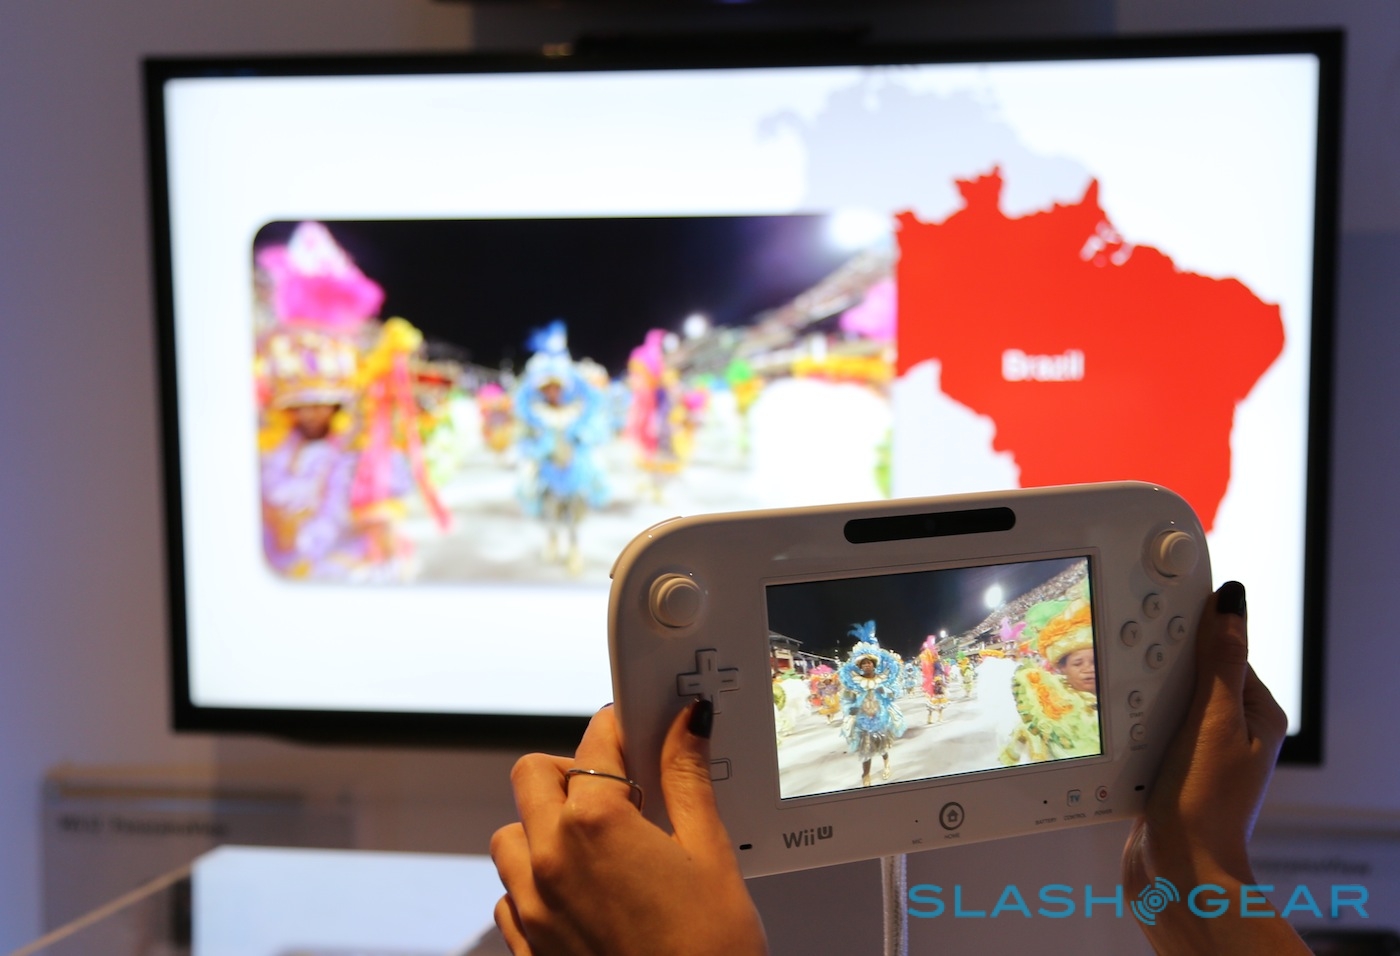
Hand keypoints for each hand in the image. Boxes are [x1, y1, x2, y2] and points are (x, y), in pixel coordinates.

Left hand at [491, 702, 767, 955]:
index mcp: (596, 824)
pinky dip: (536, 881)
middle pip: (534, 775)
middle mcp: (551, 859)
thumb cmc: (709, 951)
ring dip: (545, 825)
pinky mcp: (528, 947)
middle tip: (621, 789)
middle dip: (574, 771)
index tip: (639, 729)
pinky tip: (583, 891)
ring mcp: (532, 906)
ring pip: (513, 834)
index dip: (621, 728)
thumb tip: (687, 724)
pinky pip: (510, 893)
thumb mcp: (710, 852)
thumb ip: (687, 778)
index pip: (596, 744)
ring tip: (599, 842)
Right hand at [1122, 581, 1306, 950]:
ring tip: (1113, 702)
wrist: (1174, 873)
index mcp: (1256, 715)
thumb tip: (1230, 602)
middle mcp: (1229, 733)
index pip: (1221, 650)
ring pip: (1157, 703)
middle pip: (1185, 675)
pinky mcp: (1165, 772)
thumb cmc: (1204, 806)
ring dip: (1132, 702)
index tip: (1153, 615)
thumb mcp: (1214, 720)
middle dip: (1153, 670)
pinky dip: (1123, 730)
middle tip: (1123, 662)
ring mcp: (1195, 754)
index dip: (1187, 633)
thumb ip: (1220, 660)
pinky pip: (1140, 733)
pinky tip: (1107, 732)